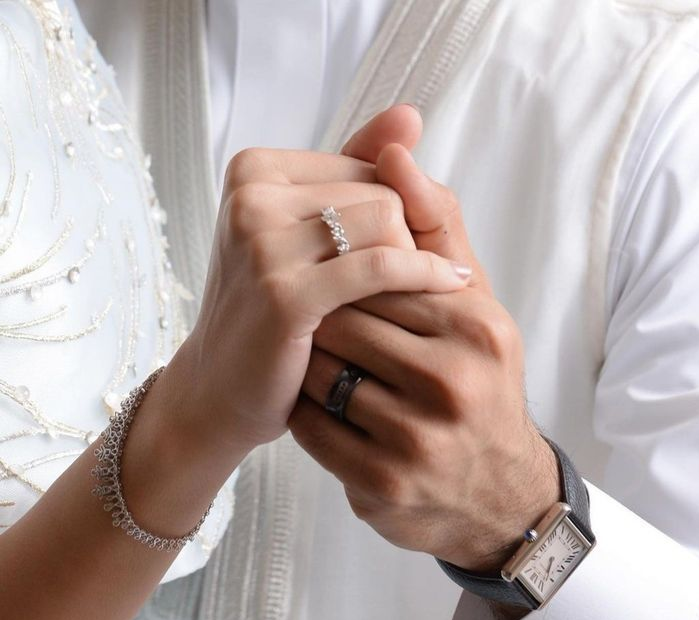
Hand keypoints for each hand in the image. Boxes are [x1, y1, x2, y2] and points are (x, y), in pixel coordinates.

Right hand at [167, 106, 470, 458]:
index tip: (403, 256)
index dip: (396, 216)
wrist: (220, 391)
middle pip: (380, 190)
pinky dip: (423, 275)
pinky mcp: (283, 291)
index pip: (365, 167)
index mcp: (254, 170)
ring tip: (406, 298)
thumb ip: (353, 175)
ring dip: (412, 261)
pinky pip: (381, 265)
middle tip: (405, 287)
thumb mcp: (306, 239)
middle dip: (406, 239)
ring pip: (385, 220)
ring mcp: (261, 241)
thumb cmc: (270, 317)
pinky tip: (446, 287)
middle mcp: (251, 195)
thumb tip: (410, 116)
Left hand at [290, 123, 559, 571]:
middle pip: (344, 322)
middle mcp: (454, 384)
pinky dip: (306, 412)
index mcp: (478, 328)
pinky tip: (320, 407)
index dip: (346, 274)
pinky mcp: (384, 485)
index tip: (333, 278)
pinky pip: (313, 431)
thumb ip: (436, 224)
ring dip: (309, 363)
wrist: (502, 496)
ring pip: (322, 375)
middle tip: (318, 320)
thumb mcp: (475, 303)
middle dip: (324, 317)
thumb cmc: (479, 382)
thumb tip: (394, 147)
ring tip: (319, 361)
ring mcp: (418, 441)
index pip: (380, 272)